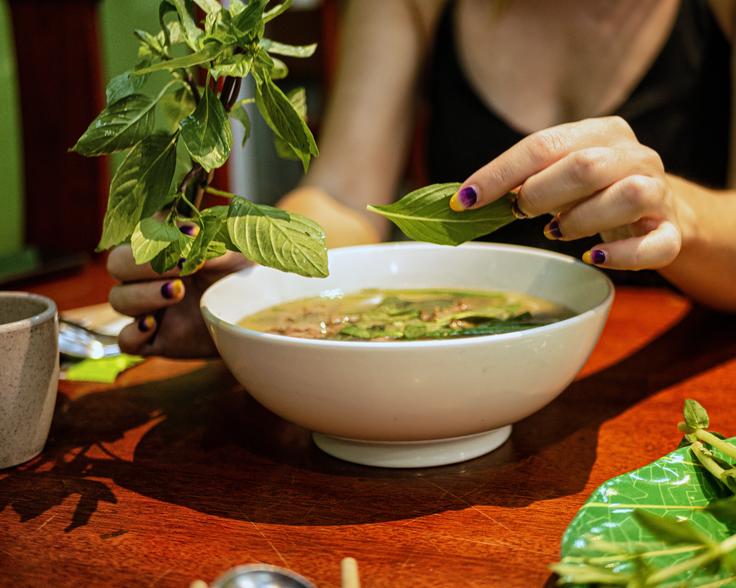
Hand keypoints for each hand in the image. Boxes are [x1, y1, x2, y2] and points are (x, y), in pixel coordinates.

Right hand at [107, 245, 249, 357]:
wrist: (254, 317)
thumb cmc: (240, 276)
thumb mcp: (235, 255)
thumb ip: (213, 244)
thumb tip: (191, 237)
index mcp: (161, 247)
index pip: (140, 232)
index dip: (158, 233)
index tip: (193, 235)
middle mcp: (148, 276)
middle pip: (118, 263)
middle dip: (144, 264)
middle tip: (184, 267)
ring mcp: (148, 308)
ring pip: (119, 299)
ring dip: (144, 294)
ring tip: (178, 291)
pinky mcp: (153, 339)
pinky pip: (127, 341)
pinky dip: (133, 333)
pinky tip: (152, 325)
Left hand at [451, 116, 685, 269]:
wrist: (661, 213)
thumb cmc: (595, 194)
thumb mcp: (560, 177)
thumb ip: (524, 181)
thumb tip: (466, 199)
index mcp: (601, 132)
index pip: (543, 144)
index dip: (499, 174)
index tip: (463, 199)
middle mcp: (634, 155)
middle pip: (585, 166)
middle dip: (540, 193)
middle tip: (520, 212)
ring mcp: (658, 192)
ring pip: (626, 196)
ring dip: (579, 221)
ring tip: (557, 232)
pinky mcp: (671, 232)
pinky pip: (654, 245)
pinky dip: (620, 257)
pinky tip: (593, 258)